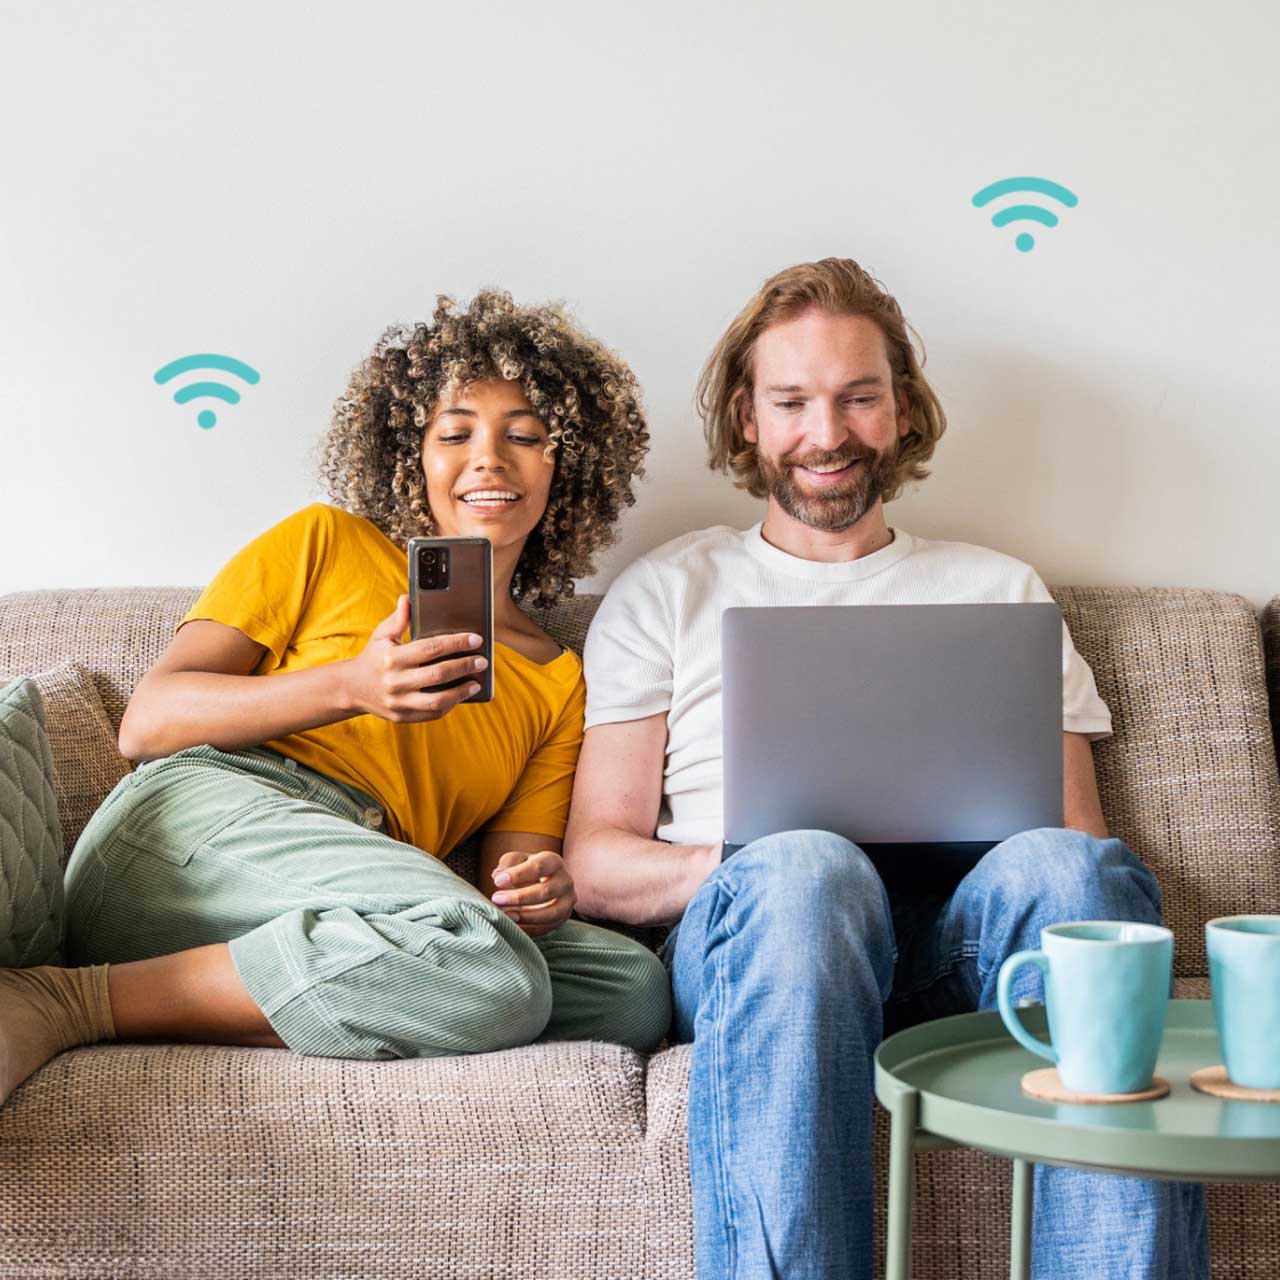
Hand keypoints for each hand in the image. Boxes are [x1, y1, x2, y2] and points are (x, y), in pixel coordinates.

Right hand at [342, 594, 486, 722]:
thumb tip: (408, 598)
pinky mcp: (402, 716)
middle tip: (482, 661)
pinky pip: (432, 713)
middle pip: (438, 674)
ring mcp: (399, 701)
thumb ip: (398, 618)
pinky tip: (461, 695)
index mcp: (392, 658)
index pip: (431, 648)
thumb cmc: (374, 657)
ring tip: (476, 682)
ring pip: (438, 700)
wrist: (352, 688)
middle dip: (464, 666)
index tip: (475, 639)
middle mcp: (395, 681)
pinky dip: (450, 705)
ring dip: (461, 691)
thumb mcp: (382, 635)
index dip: (456, 643)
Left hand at [489, 849, 576, 937]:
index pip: (539, 867)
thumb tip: (498, 875)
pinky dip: (529, 929)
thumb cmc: (525, 870)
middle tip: (497, 899)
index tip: (497, 881)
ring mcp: (567, 901)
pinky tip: (513, 926)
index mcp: (553, 861)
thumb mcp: (516, 861)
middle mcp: (565, 880)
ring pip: (551, 913)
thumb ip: (507, 864)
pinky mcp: (563, 918)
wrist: (540, 883)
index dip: (517, 875)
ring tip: (506, 915)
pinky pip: (548, 927)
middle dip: (519, 897)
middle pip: (546, 891)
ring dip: (527, 917)